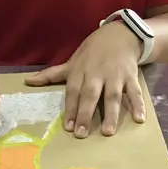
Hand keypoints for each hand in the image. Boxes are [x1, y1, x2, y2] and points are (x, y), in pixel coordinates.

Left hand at [26, 21, 145, 138]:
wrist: (119, 34)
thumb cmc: (92, 51)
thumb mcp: (72, 61)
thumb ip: (51, 74)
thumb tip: (28, 82)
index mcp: (81, 71)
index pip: (73, 91)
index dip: (69, 108)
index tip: (66, 126)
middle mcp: (97, 74)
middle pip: (91, 95)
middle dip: (85, 114)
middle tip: (81, 134)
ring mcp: (115, 75)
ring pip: (113, 96)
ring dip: (111, 114)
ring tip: (108, 132)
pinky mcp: (131, 76)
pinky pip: (135, 92)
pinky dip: (138, 104)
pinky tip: (140, 119)